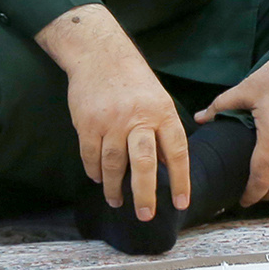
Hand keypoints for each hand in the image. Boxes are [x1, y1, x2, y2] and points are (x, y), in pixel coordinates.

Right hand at [36, 4, 189, 221]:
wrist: (100, 54)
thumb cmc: (134, 82)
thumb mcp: (159, 100)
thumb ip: (164, 131)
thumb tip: (171, 168)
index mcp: (162, 111)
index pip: (177, 150)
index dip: (180, 179)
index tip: (180, 203)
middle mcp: (138, 117)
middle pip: (144, 163)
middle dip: (146, 194)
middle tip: (145, 215)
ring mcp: (111, 121)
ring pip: (114, 164)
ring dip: (115, 188)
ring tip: (117, 201)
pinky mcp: (87, 123)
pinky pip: (91, 156)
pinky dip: (95, 172)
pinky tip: (99, 179)